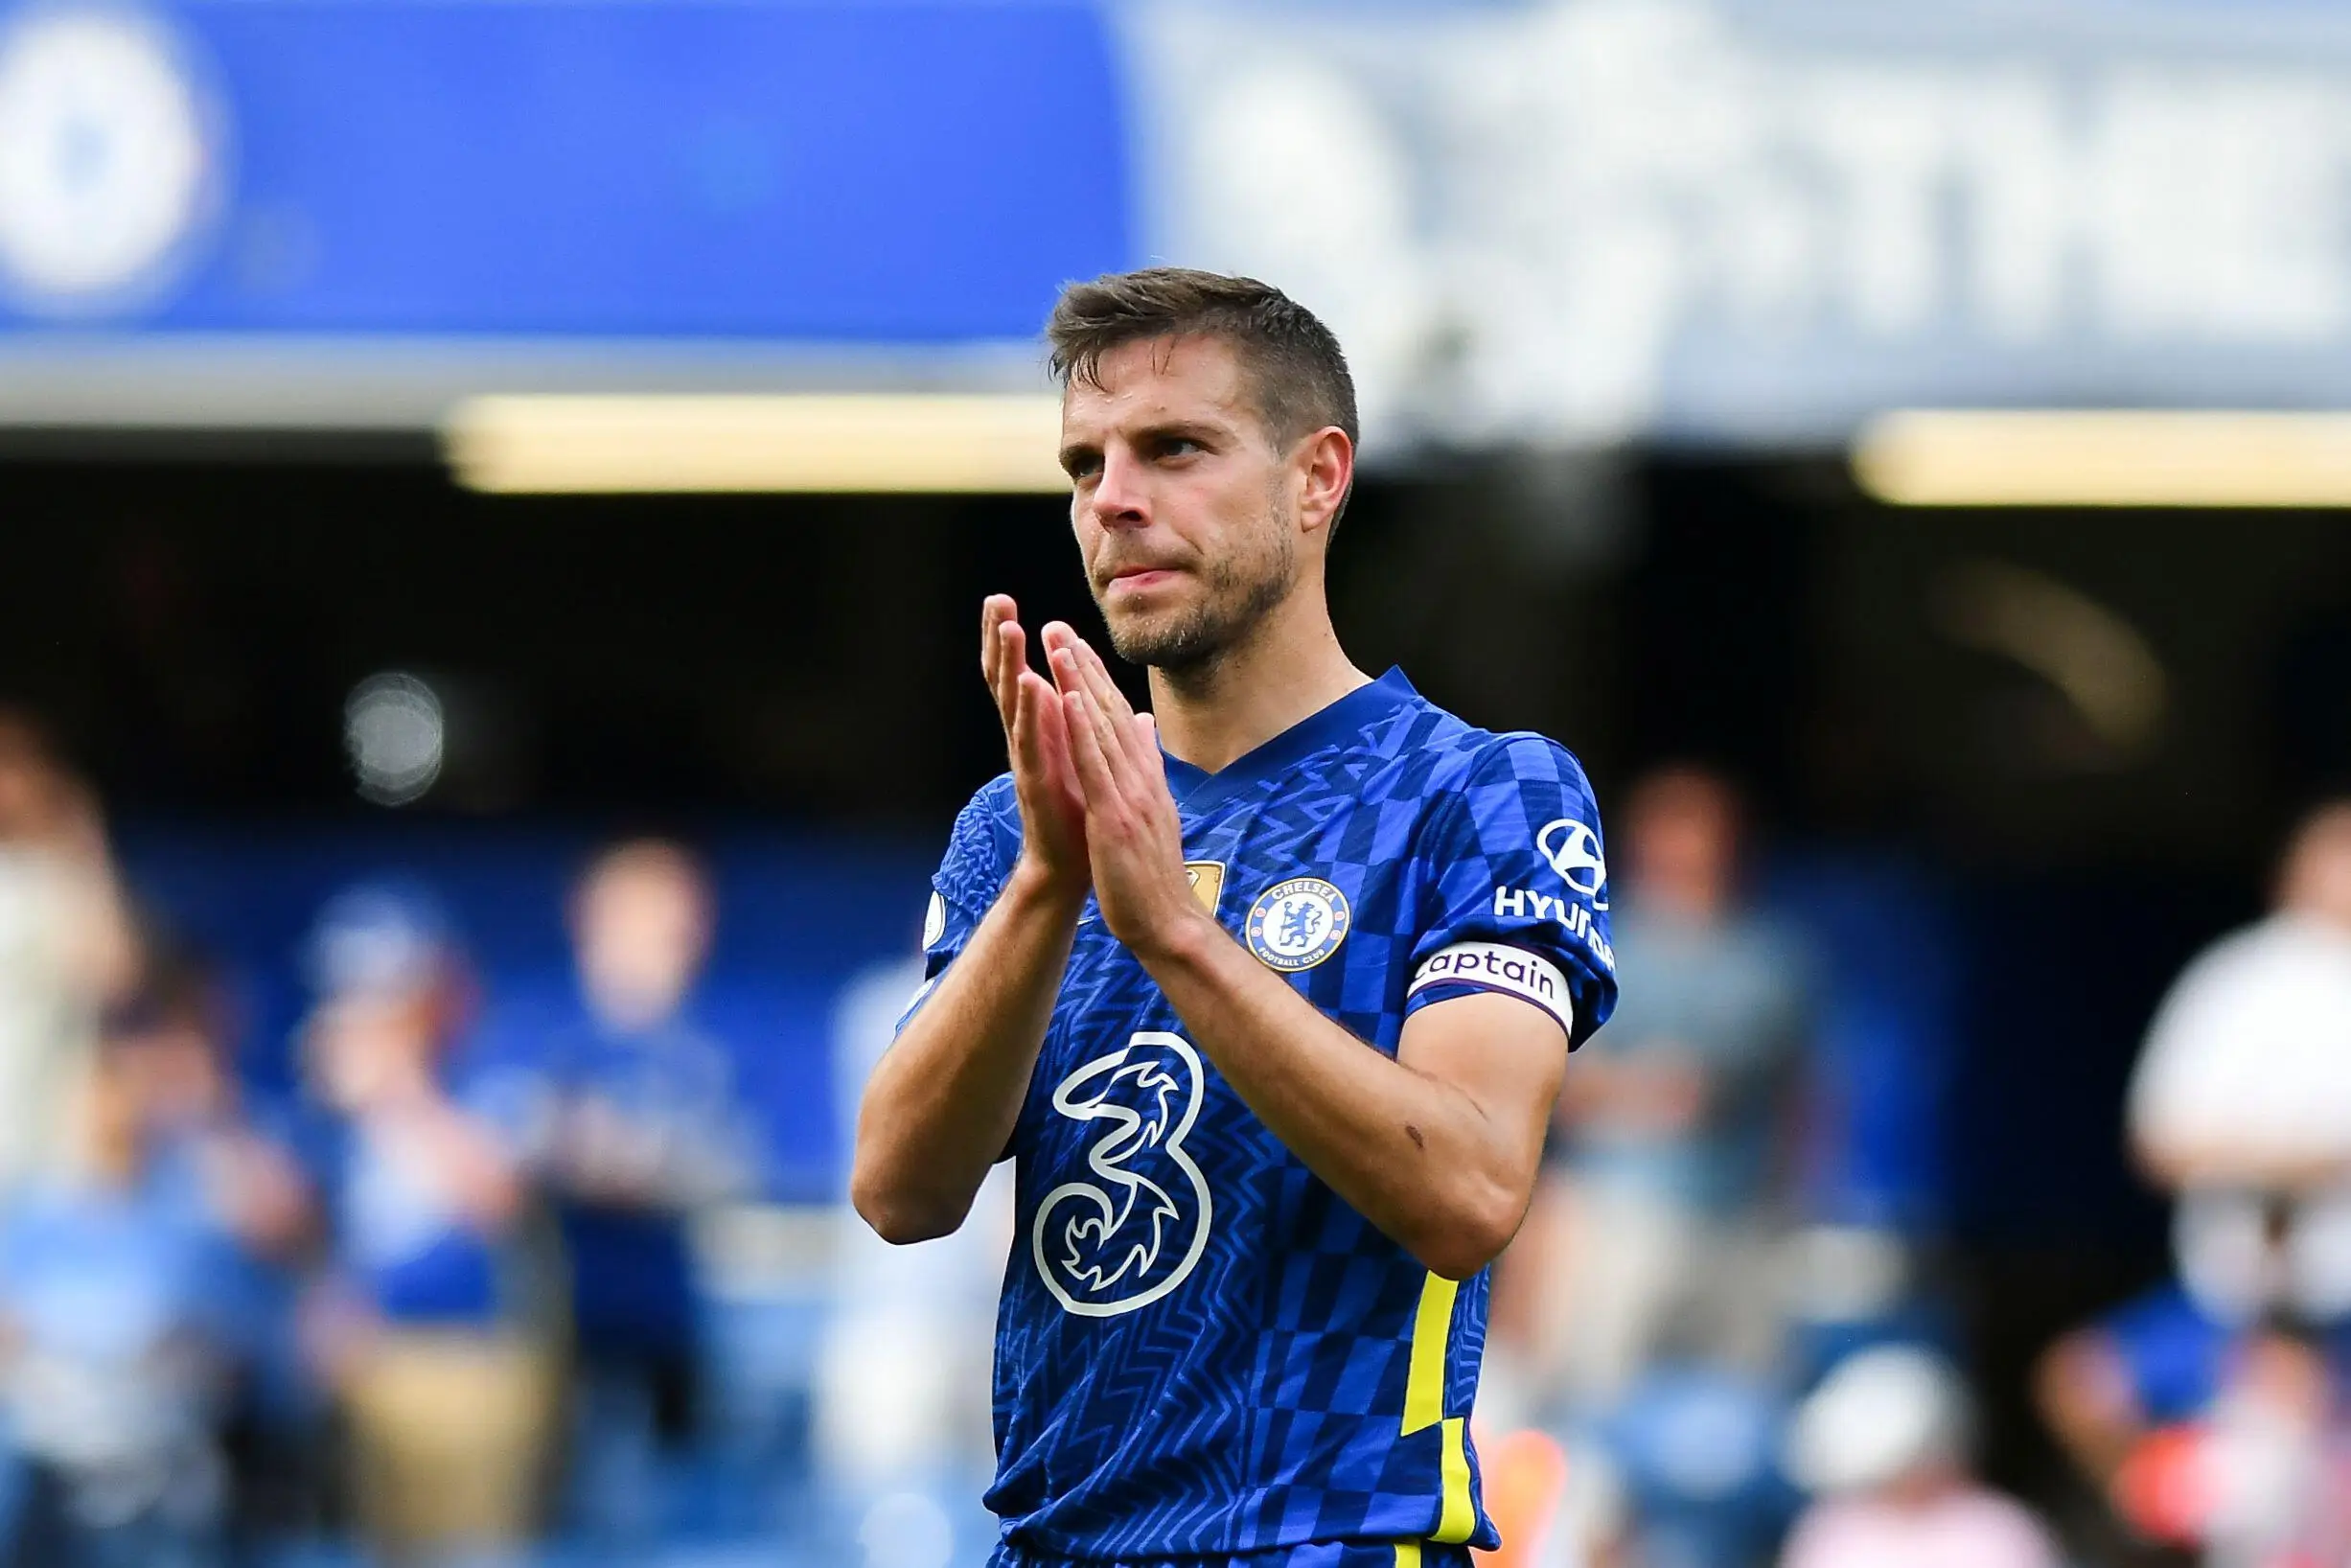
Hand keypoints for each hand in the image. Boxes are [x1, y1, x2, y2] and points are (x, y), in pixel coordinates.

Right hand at [982, 596, 1088, 896]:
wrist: (1068, 863)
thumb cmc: (1074, 809)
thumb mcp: (1076, 752)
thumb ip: (1071, 720)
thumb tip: (1073, 687)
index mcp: (1036, 727)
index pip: (1017, 672)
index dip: (1008, 639)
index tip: (1003, 600)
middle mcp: (1023, 736)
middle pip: (1004, 676)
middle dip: (998, 637)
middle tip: (995, 598)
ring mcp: (1024, 756)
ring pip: (1011, 700)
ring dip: (1009, 661)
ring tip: (1009, 625)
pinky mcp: (1033, 778)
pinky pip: (1027, 738)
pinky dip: (1028, 708)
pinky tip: (1029, 680)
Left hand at [1044, 627, 1211, 960]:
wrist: (1166, 921)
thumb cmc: (1154, 874)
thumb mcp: (1153, 811)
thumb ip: (1149, 766)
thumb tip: (1143, 727)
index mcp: (1145, 777)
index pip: (1117, 718)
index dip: (1095, 679)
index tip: (1074, 644)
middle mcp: (1141, 776)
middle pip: (1108, 712)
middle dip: (1082, 667)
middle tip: (1058, 627)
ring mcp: (1130, 794)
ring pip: (1100, 728)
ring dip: (1080, 684)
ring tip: (1059, 645)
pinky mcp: (1116, 815)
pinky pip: (1096, 765)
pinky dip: (1082, 729)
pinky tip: (1069, 698)